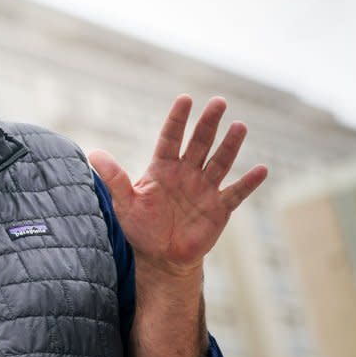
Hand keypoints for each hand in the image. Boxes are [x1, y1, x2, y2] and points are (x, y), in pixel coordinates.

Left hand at [88, 95, 266, 277]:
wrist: (161, 257)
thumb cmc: (140, 227)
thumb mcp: (124, 203)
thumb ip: (113, 178)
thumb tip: (93, 153)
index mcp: (163, 168)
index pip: (171, 138)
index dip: (178, 119)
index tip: (185, 99)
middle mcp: (186, 173)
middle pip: (199, 143)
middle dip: (208, 123)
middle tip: (219, 102)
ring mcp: (205, 189)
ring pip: (220, 162)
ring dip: (230, 146)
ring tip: (240, 126)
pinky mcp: (219, 209)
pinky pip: (236, 193)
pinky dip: (248, 183)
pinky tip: (261, 169)